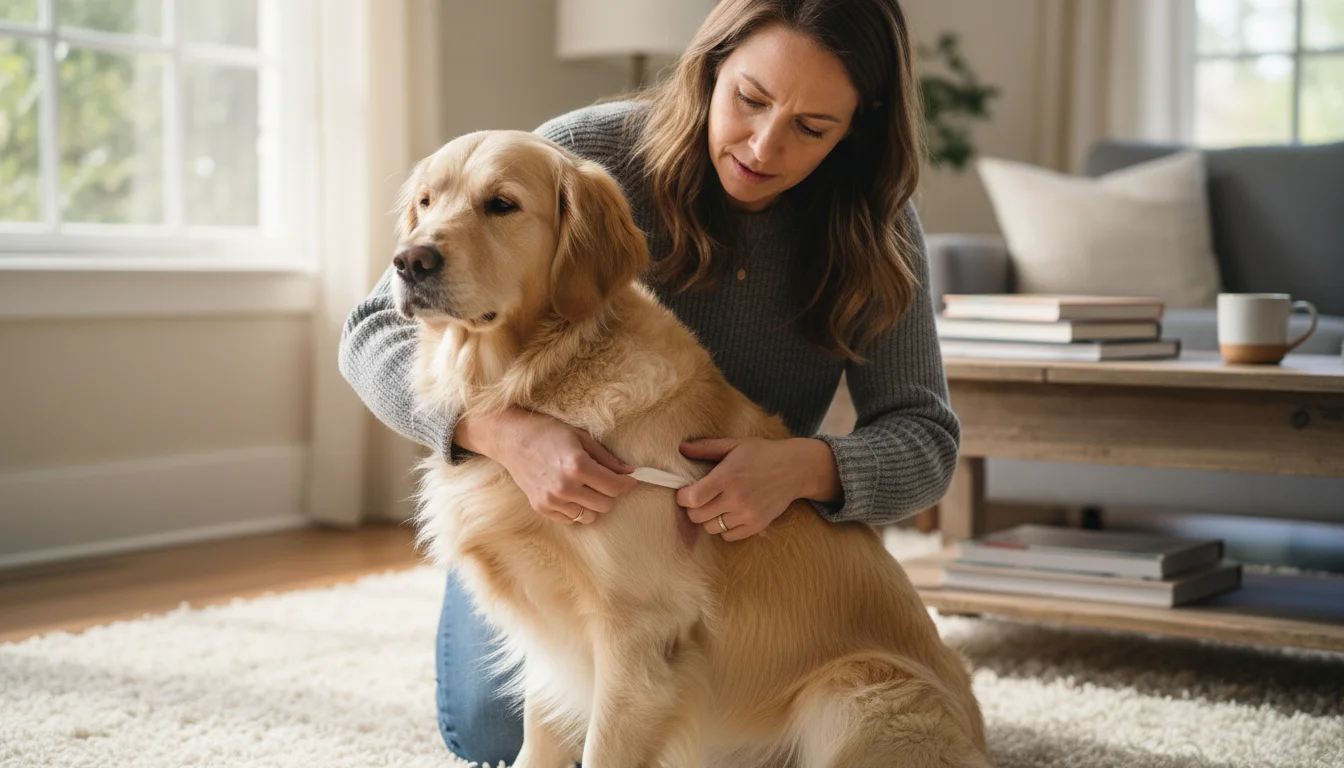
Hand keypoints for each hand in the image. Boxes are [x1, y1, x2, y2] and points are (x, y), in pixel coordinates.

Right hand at [481, 409, 638, 525]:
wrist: (510, 439)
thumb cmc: (547, 432)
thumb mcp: (581, 437)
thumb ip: (606, 458)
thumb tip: (628, 472)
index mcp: (577, 466)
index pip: (614, 487)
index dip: (627, 484)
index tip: (630, 480)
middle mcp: (565, 487)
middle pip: (605, 505)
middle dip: (610, 493)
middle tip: (603, 480)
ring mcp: (552, 500)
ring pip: (589, 516)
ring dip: (593, 504)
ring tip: (585, 487)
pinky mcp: (541, 508)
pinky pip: (570, 519)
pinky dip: (575, 508)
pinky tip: (570, 492)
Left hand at [674, 437, 801, 540]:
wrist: (795, 469)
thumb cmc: (762, 454)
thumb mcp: (734, 444)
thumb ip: (706, 447)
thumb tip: (681, 448)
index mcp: (727, 476)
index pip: (693, 498)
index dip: (682, 498)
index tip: (684, 492)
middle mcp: (737, 498)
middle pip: (697, 517)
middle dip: (692, 509)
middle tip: (699, 499)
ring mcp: (748, 514)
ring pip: (711, 528)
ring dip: (709, 518)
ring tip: (717, 505)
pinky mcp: (757, 526)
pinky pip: (728, 536)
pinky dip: (724, 528)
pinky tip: (730, 514)